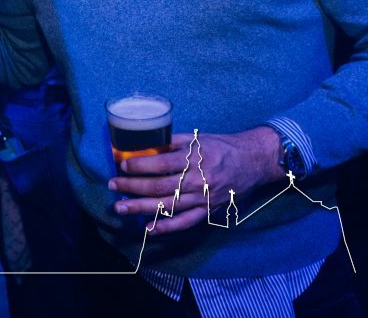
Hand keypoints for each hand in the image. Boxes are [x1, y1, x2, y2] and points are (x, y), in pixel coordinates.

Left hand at [108, 127, 281, 235]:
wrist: (254, 161)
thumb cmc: (222, 147)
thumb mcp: (198, 138)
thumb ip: (172, 142)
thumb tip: (144, 145)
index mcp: (196, 158)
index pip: (162, 164)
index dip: (140, 165)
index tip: (122, 165)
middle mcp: (199, 180)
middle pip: (160, 187)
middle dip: (133, 187)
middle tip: (113, 186)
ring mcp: (204, 198)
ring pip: (169, 206)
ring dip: (141, 208)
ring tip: (120, 208)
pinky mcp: (209, 211)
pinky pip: (186, 223)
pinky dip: (167, 227)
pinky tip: (148, 229)